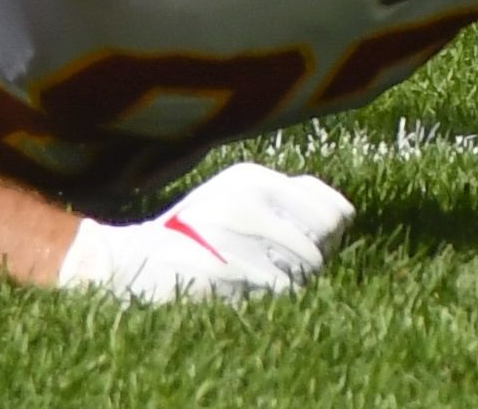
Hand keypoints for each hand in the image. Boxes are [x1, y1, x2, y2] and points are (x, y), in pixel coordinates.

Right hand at [56, 162, 353, 302]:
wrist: (134, 264)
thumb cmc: (196, 230)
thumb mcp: (238, 195)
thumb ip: (289, 197)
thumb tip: (343, 214)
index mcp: (254, 179)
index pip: (332, 210)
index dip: (334, 234)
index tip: (320, 243)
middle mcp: (248, 202)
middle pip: (322, 242)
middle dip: (317, 259)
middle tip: (293, 266)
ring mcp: (235, 239)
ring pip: (304, 270)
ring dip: (295, 282)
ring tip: (266, 279)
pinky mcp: (225, 273)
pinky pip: (278, 292)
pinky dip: (273, 298)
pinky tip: (252, 293)